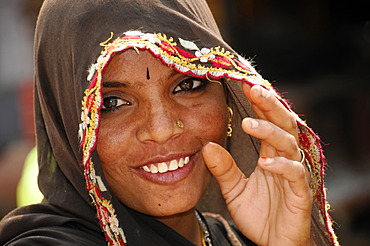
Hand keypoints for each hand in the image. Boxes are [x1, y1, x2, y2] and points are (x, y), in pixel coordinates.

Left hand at [202, 83, 313, 245]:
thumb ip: (223, 168)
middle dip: (269, 105)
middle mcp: (284, 160)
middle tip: (254, 88)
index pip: (267, 123)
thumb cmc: (257, 214)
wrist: (271, 243)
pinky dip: (282, 167)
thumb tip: (206, 146)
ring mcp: (294, 176)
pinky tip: (266, 163)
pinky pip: (296, 175)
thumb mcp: (234, 189)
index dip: (259, 104)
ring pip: (289, 145)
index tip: (245, 85)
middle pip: (283, 125)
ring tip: (250, 124)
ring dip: (270, 132)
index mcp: (270, 155)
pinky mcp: (300, 195)